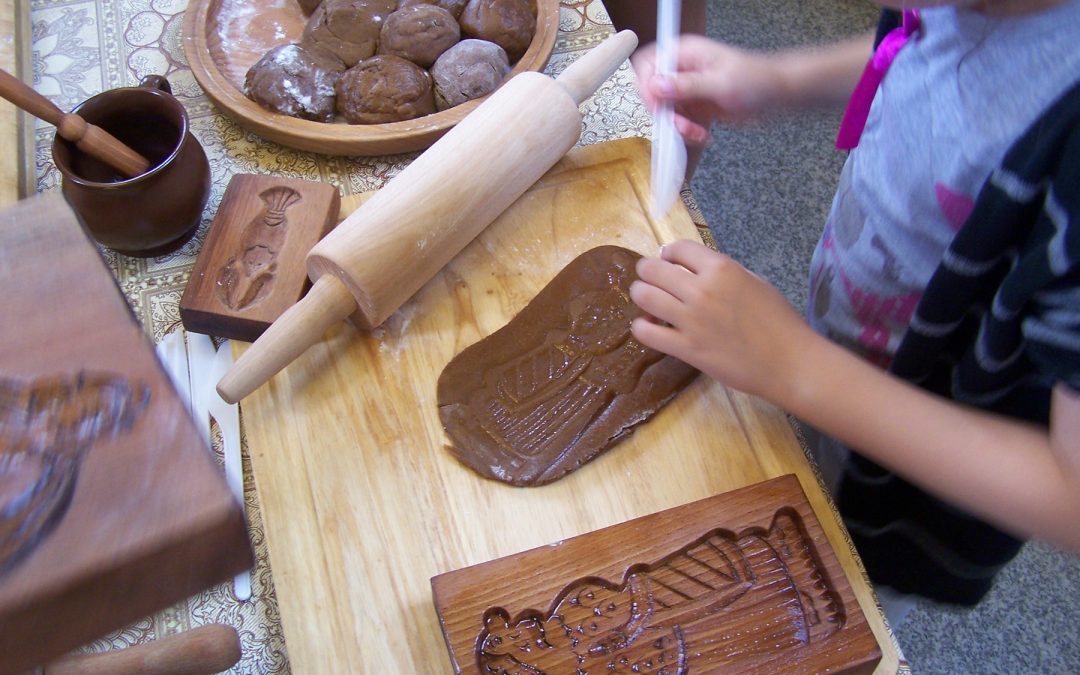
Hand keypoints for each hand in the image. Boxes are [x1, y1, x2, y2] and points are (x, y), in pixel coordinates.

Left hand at [629, 240, 816, 401]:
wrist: (788, 362)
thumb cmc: (779, 321)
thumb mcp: (755, 281)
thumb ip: (724, 272)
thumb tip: (698, 268)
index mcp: (721, 268)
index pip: (677, 248)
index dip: (668, 254)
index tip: (667, 262)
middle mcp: (701, 289)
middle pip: (652, 270)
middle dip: (647, 272)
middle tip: (650, 279)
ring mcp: (691, 319)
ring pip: (644, 296)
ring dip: (640, 295)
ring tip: (647, 301)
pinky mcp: (686, 348)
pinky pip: (646, 332)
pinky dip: (642, 327)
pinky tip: (650, 327)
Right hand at [631, 35, 786, 144]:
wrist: (776, 96)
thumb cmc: (757, 80)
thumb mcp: (720, 83)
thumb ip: (686, 85)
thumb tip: (657, 85)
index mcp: (686, 53)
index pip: (650, 63)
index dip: (647, 85)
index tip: (657, 105)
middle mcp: (683, 70)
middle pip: (653, 92)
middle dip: (665, 113)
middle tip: (681, 124)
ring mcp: (687, 90)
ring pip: (665, 112)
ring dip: (679, 127)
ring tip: (696, 133)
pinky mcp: (694, 107)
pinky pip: (678, 123)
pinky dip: (688, 133)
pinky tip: (702, 134)